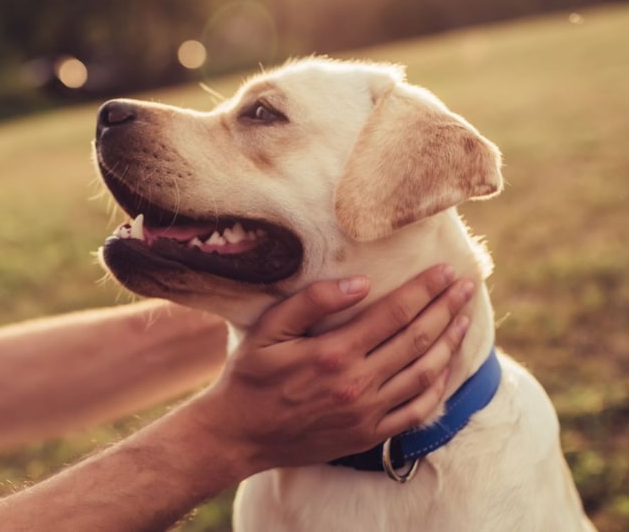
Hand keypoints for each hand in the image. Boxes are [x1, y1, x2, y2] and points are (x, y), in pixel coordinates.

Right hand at [185, 264, 473, 476]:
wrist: (239, 435)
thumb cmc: (250, 376)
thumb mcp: (268, 330)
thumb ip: (311, 302)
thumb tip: (360, 283)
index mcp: (333, 353)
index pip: (394, 313)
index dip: (424, 290)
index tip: (446, 271)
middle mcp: (357, 384)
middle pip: (417, 339)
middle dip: (446, 309)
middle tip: (466, 287)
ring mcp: (367, 413)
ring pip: (424, 374)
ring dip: (449, 343)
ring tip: (464, 319)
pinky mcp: (369, 435)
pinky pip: (416, 411)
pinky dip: (438, 387)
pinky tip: (446, 367)